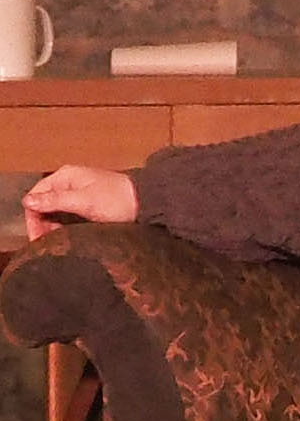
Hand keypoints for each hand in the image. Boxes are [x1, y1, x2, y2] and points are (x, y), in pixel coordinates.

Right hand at [22, 166, 137, 239]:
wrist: (150, 202)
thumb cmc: (118, 200)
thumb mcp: (84, 201)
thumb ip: (55, 201)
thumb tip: (28, 201)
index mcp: (66, 176)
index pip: (36, 195)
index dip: (33, 216)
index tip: (35, 236)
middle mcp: (70, 182)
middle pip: (45, 203)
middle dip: (42, 223)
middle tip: (44, 244)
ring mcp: (80, 192)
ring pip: (57, 211)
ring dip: (53, 226)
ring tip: (55, 243)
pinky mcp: (90, 204)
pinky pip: (70, 215)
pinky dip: (65, 226)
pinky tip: (67, 237)